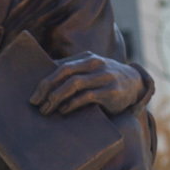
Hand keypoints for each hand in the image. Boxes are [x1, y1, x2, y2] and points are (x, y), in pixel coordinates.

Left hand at [30, 55, 146, 117]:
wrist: (136, 85)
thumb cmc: (105, 80)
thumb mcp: (90, 72)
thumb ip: (73, 74)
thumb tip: (43, 85)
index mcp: (86, 58)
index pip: (60, 66)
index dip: (44, 80)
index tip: (32, 95)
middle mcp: (95, 64)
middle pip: (64, 73)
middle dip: (46, 88)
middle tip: (35, 103)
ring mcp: (104, 77)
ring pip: (74, 84)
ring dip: (56, 97)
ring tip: (46, 110)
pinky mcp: (111, 91)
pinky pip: (87, 96)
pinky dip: (72, 104)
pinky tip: (64, 110)